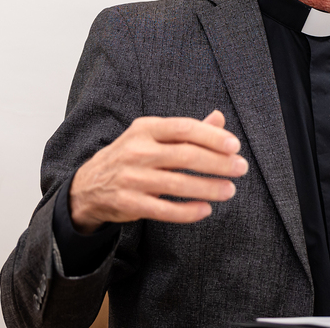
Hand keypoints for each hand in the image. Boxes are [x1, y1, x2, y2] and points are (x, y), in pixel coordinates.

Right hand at [69, 110, 248, 232]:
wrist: (89, 186)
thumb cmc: (129, 156)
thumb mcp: (152, 136)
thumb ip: (186, 130)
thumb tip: (219, 118)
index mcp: (144, 129)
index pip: (183, 128)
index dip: (212, 136)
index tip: (234, 145)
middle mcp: (137, 151)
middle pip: (185, 156)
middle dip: (218, 163)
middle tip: (240, 168)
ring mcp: (132, 178)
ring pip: (178, 184)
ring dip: (208, 187)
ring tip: (229, 189)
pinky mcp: (130, 204)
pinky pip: (165, 210)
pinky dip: (189, 211)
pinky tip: (206, 208)